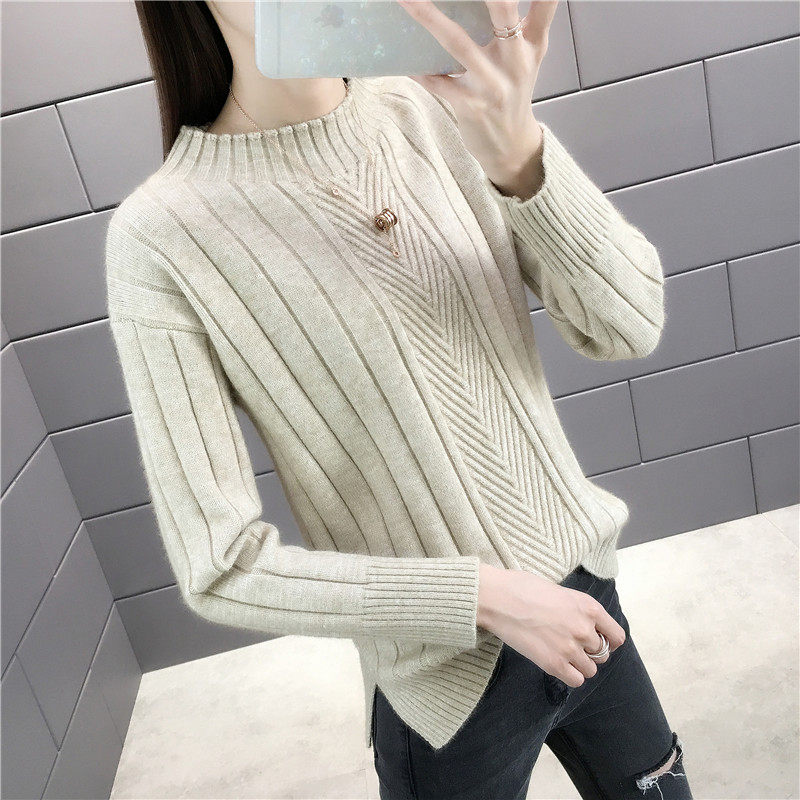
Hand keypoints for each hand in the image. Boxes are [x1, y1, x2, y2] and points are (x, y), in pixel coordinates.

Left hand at [395, 0, 558, 196]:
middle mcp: (516, 59)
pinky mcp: (472, 106)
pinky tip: (406, 62)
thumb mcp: (530, 54)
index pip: (545, 1)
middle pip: (502, 9)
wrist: (511, 147)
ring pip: (459, 43)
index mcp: (532, 42)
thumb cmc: (514, 91)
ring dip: (429, 17)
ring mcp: (493, 84)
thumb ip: (527, 18)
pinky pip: (440, 84)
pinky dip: (422, 72)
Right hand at [477, 563, 626, 687]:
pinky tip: (557, 664)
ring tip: (562, 654)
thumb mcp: (561, 591)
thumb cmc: (523, 588)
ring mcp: (570, 648)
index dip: (608, 640)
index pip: (617, 636)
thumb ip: (577, 610)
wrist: (498, 599)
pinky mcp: (554, 664)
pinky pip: (576, 680)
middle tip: (572, 645)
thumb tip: (583, 623)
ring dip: (579, 664)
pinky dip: (569, 675)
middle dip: (589, 651)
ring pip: (590, 669)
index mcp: (589, 608)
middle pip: (602, 654)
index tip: (598, 641)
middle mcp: (585, 629)